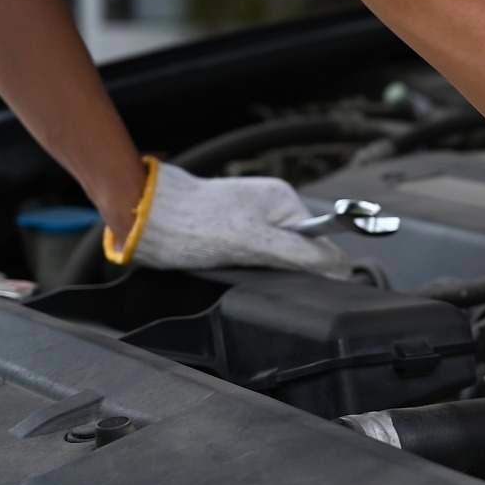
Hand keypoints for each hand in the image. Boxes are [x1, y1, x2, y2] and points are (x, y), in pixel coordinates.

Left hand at [103, 158, 349, 278]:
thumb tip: (344, 270)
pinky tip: (224, 263)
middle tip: (253, 269)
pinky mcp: (231, 228)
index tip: (298, 284)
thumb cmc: (193, 225)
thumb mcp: (257, 244)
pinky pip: (253, 254)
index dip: (315, 267)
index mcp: (285, 200)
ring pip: (274, 256)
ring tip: (232, 263)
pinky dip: (243, 265)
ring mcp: (250, 215)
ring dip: (259, 268)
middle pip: (298, 250)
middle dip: (282, 268)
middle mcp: (271, 205)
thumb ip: (304, 256)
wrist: (141, 214)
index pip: (321, 242)